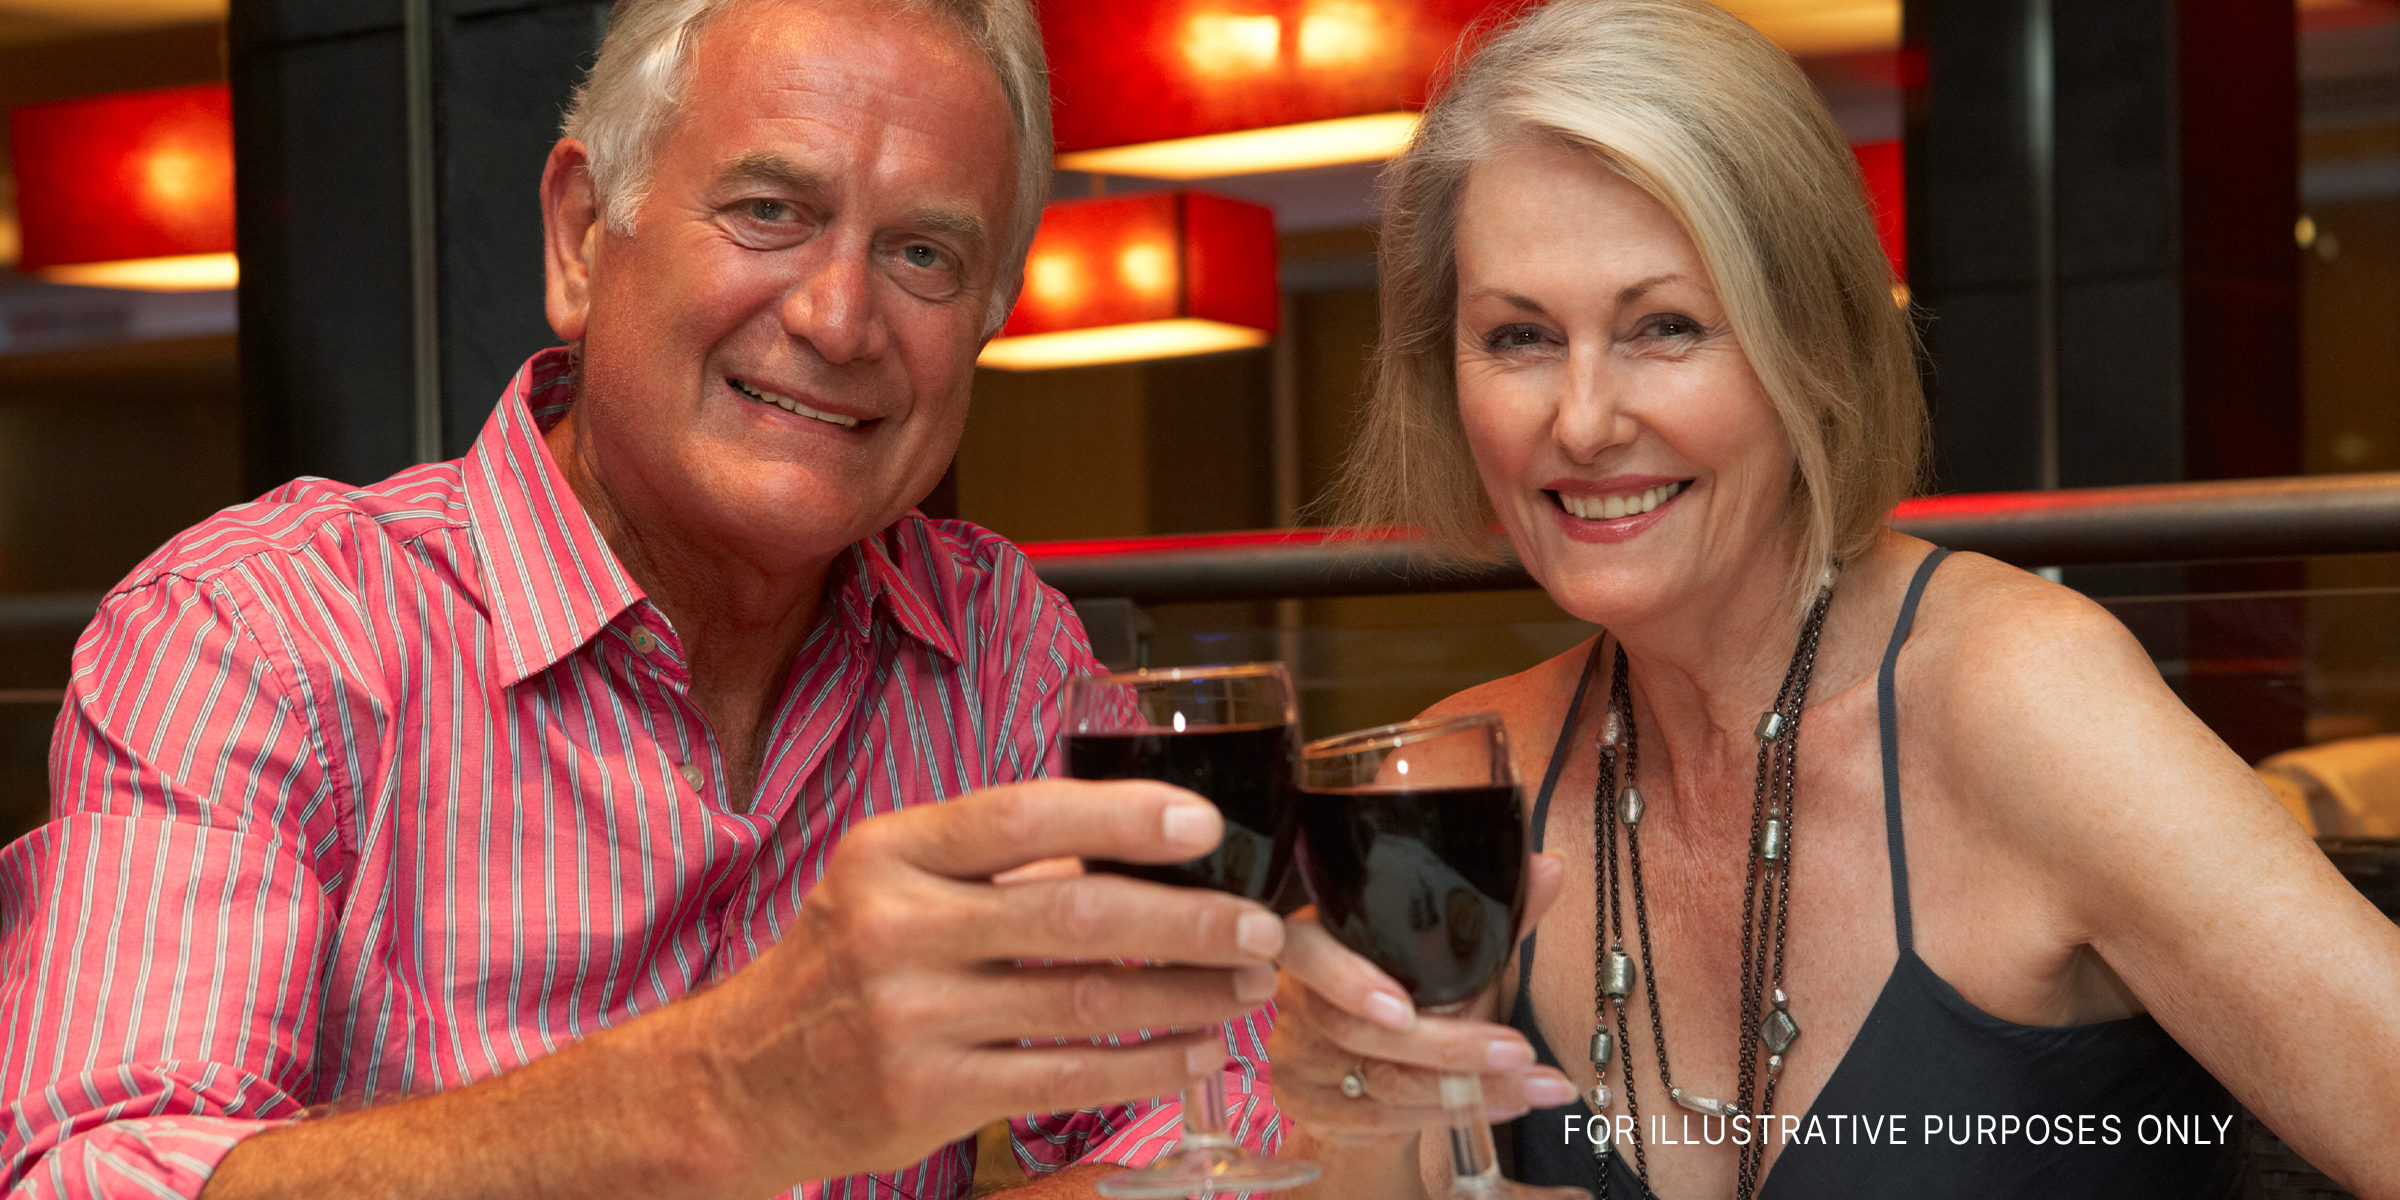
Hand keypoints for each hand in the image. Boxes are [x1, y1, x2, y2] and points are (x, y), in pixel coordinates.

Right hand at [659, 778, 1285, 1190]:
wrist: (737, 1079)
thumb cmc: (838, 965)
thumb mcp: (889, 884)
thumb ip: (993, 863)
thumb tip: (1131, 845)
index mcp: (892, 852)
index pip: (1021, 816)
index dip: (1120, 816)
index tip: (1202, 827)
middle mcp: (896, 926)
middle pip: (1072, 912)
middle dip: (1186, 920)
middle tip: (1260, 927)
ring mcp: (911, 1016)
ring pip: (1080, 1002)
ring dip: (1183, 996)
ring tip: (1246, 989)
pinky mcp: (927, 1094)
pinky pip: (1063, 1075)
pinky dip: (1144, 1065)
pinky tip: (1195, 1054)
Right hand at [1267, 852, 1575, 1145]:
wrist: (1350, 1063)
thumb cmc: (1399, 989)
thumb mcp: (1436, 953)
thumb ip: (1489, 916)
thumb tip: (1549, 869)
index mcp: (1311, 939)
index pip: (1310, 955)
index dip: (1351, 983)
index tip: (1404, 1011)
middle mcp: (1297, 999)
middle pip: (1360, 1032)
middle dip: (1450, 1047)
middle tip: (1518, 1051)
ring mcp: (1297, 1060)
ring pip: (1383, 1085)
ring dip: (1469, 1089)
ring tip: (1534, 1084)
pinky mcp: (1310, 1110)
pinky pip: (1385, 1121)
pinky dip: (1451, 1114)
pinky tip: (1502, 1105)